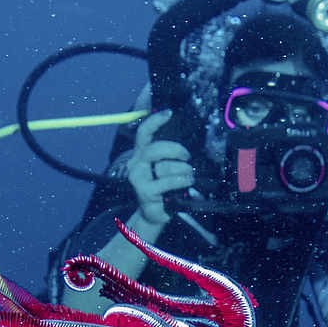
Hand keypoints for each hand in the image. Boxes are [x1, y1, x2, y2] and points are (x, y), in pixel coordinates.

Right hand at [125, 110, 192, 228]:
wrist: (155, 214)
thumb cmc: (164, 187)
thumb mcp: (165, 168)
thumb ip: (170, 155)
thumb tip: (191, 140)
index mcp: (141, 154)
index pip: (143, 133)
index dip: (154, 121)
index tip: (169, 112)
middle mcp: (136, 164)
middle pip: (154, 149)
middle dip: (175, 150)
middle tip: (187, 157)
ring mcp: (138, 179)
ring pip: (164, 167)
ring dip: (183, 169)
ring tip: (190, 174)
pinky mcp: (145, 193)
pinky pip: (167, 182)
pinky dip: (181, 180)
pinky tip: (187, 182)